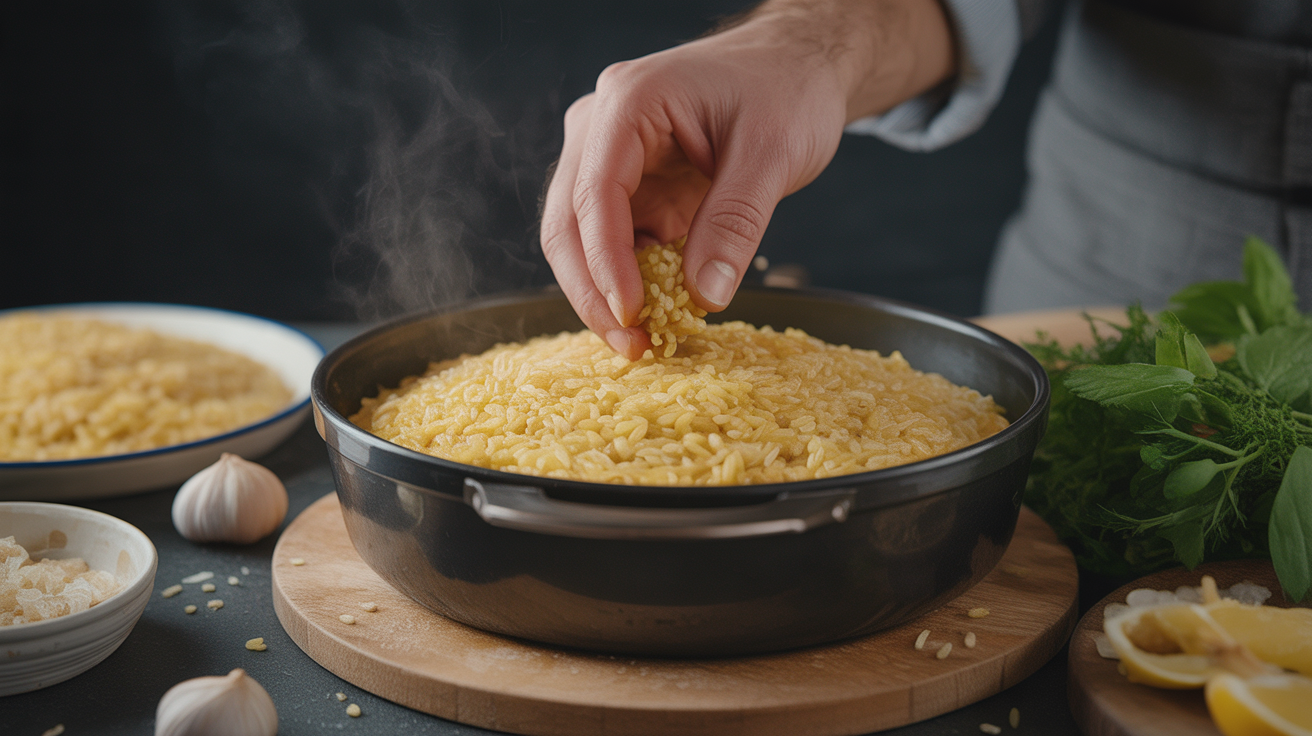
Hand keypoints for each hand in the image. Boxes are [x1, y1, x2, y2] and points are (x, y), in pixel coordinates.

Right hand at [539, 0, 954, 358]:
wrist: (797, 66)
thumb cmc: (786, 89)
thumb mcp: (773, 153)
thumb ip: (735, 222)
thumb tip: (703, 297)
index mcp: (629, 103)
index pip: (596, 192)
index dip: (606, 262)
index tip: (632, 315)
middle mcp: (602, 128)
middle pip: (568, 221)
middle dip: (592, 291)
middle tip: (629, 346)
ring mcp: (610, 159)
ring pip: (580, 239)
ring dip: (605, 294)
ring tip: (642, 341)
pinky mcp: (630, 187)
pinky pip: (615, 243)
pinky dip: (631, 282)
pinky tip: (655, 315)